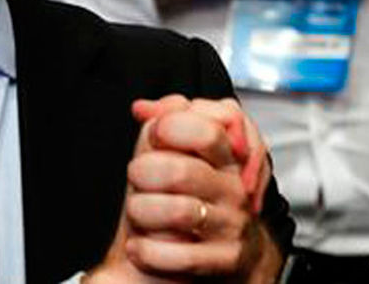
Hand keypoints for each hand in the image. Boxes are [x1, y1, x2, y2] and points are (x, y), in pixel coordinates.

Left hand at [86, 96, 275, 282]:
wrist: (210, 251)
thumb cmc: (190, 194)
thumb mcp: (177, 152)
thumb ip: (164, 121)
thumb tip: (142, 108)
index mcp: (226, 157)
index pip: (208, 131)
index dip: (173, 128)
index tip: (156, 134)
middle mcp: (234, 189)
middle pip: (184, 171)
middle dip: (144, 172)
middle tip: (135, 175)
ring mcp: (233, 224)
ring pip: (180, 211)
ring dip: (142, 211)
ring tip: (134, 211)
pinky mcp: (225, 260)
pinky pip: (182, 255)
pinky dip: (149, 251)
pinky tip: (137, 247)